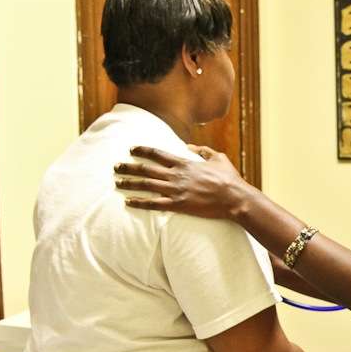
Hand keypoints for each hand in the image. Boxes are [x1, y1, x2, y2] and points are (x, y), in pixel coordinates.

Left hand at [115, 146, 250, 219]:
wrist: (234, 198)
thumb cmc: (229, 178)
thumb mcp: (218, 158)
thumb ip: (203, 150)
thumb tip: (190, 146)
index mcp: (185, 163)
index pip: (158, 154)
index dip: (143, 150)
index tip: (131, 149)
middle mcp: (177, 175)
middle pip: (147, 169)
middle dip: (129, 167)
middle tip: (116, 166)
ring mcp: (176, 190)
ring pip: (147, 185)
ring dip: (130, 183)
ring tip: (117, 182)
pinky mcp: (178, 205)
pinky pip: (154, 204)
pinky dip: (140, 202)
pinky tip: (128, 202)